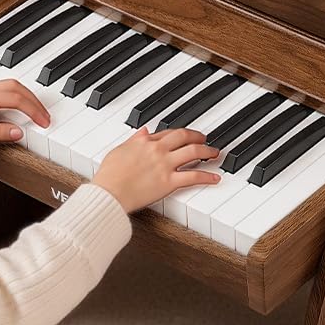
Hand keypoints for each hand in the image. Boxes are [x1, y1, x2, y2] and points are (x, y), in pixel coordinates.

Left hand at [0, 78, 49, 162]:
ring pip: (10, 86)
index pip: (16, 98)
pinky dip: (15, 98)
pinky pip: (1, 90)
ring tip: (36, 113)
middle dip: (34, 101)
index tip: (44, 121)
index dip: (33, 110)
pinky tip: (19, 108)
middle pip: (16, 87)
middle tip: (45, 116)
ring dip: (25, 97)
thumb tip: (19, 131)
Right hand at [91, 126, 220, 213]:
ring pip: (194, 152)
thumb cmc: (109, 175)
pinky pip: (194, 177)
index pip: (167, 132)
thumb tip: (143, 132)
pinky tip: (215, 177)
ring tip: (214, 153)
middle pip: (184, 137)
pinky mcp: (170, 182)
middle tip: (204, 139)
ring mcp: (165, 165)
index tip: (185, 135)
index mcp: (144, 142)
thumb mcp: (119, 150)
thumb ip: (133, 140)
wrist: (109, 192)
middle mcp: (157, 150)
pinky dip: (207, 176)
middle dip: (197, 137)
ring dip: (207, 151)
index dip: (179, 133)